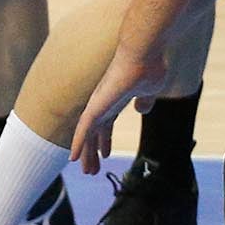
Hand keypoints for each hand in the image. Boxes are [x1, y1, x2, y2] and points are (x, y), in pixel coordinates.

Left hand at [70, 43, 171, 174]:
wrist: (144, 53)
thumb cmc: (150, 68)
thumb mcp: (150, 91)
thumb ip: (144, 101)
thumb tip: (141, 109)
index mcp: (116, 99)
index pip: (106, 124)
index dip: (104, 140)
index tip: (104, 154)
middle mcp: (104, 102)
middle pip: (95, 132)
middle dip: (93, 151)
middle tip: (91, 170)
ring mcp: (98, 103)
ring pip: (88, 134)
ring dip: (86, 153)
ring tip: (86, 171)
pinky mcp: (96, 104)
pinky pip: (84, 128)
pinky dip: (79, 143)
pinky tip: (74, 157)